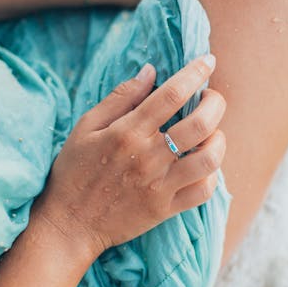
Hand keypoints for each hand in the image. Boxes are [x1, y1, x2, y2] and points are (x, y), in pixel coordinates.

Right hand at [34, 54, 225, 258]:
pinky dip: (212, 174)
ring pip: (210, 158)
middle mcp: (148, 157)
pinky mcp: (166, 209)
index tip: (207, 61)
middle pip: (200, 123)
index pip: (172, 95)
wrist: (68, 225)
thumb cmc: (74, 171)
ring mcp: (160, 185)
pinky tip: (203, 164)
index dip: (195, 73)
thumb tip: (151, 71)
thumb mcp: (86, 127)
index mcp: (127, 132)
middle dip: (216, 102)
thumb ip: (120, 98)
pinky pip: (204, 191)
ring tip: (212, 133)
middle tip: (211, 97)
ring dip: (219, 139)